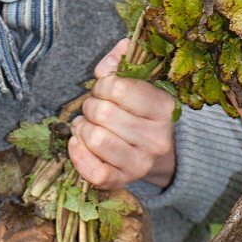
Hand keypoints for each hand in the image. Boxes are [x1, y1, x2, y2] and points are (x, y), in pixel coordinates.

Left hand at [67, 38, 176, 190]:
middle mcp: (156, 139)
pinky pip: (93, 171)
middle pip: (103, 114)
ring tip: (85, 125)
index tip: (103, 89)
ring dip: (81, 128)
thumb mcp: (140, 81)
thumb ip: (122, 61)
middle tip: (92, 108)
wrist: (156, 153)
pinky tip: (77, 143)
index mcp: (164, 108)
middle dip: (90, 106)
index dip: (102, 85)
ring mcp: (140, 164)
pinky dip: (78, 154)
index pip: (119, 88)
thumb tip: (104, 68)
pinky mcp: (122, 181)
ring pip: (96, 140)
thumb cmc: (141, 112)